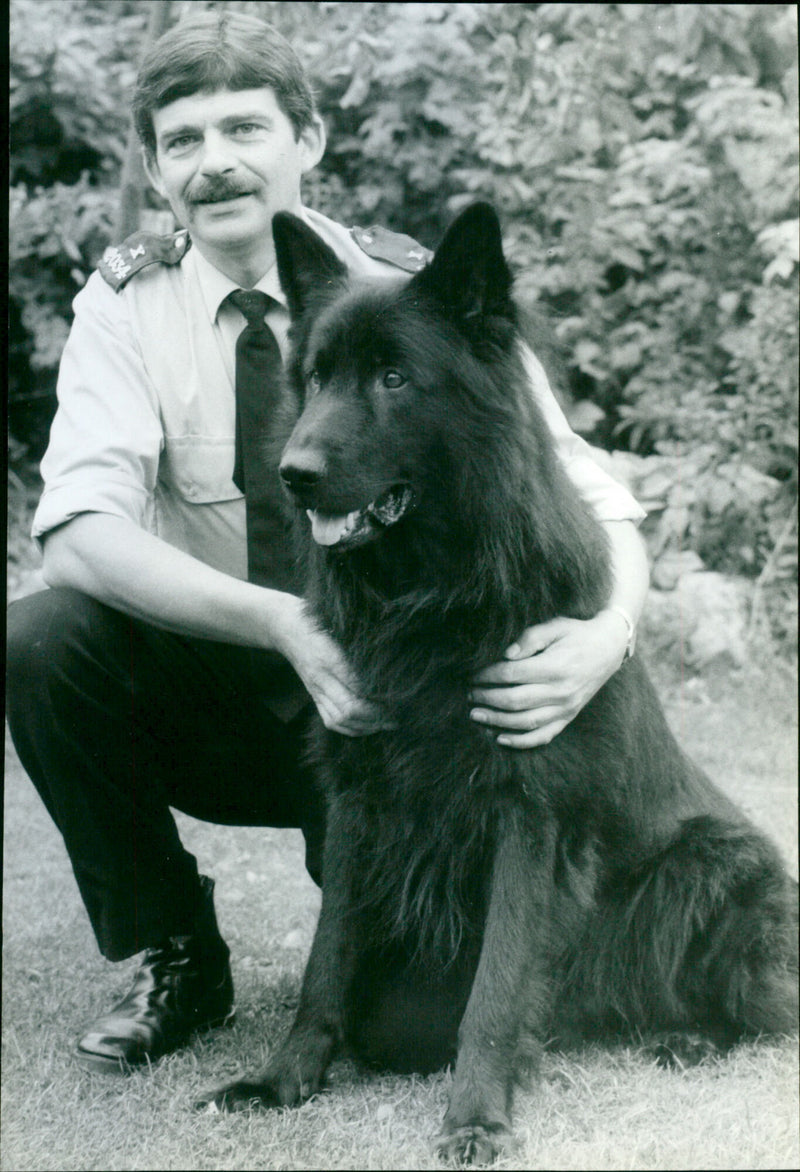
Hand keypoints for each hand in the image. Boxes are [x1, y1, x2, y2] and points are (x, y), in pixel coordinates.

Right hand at [276, 600, 391, 735]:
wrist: (285, 626)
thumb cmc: (318, 621)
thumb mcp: (343, 628)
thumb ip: (362, 648)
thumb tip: (388, 666)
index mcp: (330, 660)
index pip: (356, 691)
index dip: (378, 702)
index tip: (397, 702)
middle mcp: (321, 679)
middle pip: (349, 711)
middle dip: (375, 718)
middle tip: (396, 717)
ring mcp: (314, 690)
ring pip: (339, 720)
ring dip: (364, 727)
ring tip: (384, 724)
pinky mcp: (313, 695)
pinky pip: (330, 721)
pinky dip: (349, 728)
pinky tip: (365, 726)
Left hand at [469, 611, 629, 748]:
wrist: (609, 648)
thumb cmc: (577, 634)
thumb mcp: (555, 626)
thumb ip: (530, 638)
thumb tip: (506, 655)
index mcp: (555, 666)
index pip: (512, 674)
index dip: (488, 676)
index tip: (473, 674)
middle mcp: (561, 691)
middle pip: (514, 700)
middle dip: (486, 699)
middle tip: (468, 695)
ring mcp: (566, 708)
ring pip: (525, 722)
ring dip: (496, 721)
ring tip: (476, 715)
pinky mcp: (569, 717)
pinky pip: (543, 735)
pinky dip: (521, 741)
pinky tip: (500, 738)